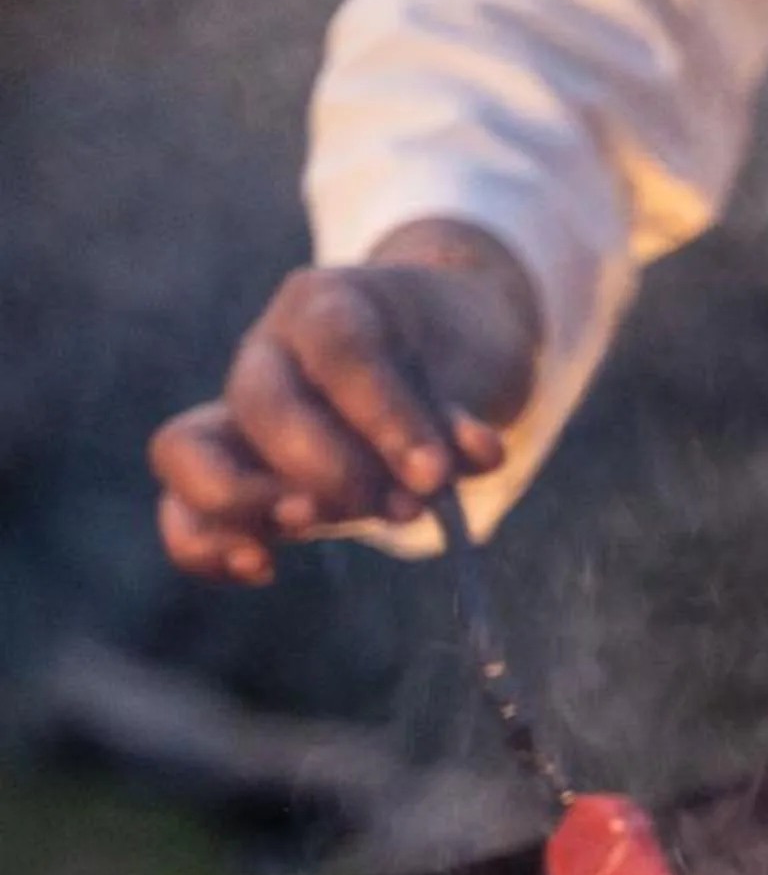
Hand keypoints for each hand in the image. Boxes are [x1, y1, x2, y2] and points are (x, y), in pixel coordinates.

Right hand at [150, 219, 543, 583]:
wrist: (436, 348)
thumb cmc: (453, 357)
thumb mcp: (476, 373)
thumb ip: (463, 421)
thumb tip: (478, 454)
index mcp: (327, 306)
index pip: (340, 351)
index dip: (385, 417)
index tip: (435, 474)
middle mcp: (268, 354)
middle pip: (263, 404)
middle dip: (332, 469)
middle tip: (403, 509)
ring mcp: (239, 413)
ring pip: (185, 449)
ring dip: (246, 501)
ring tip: (310, 524)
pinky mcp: (236, 474)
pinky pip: (182, 510)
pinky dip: (207, 545)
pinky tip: (260, 568)